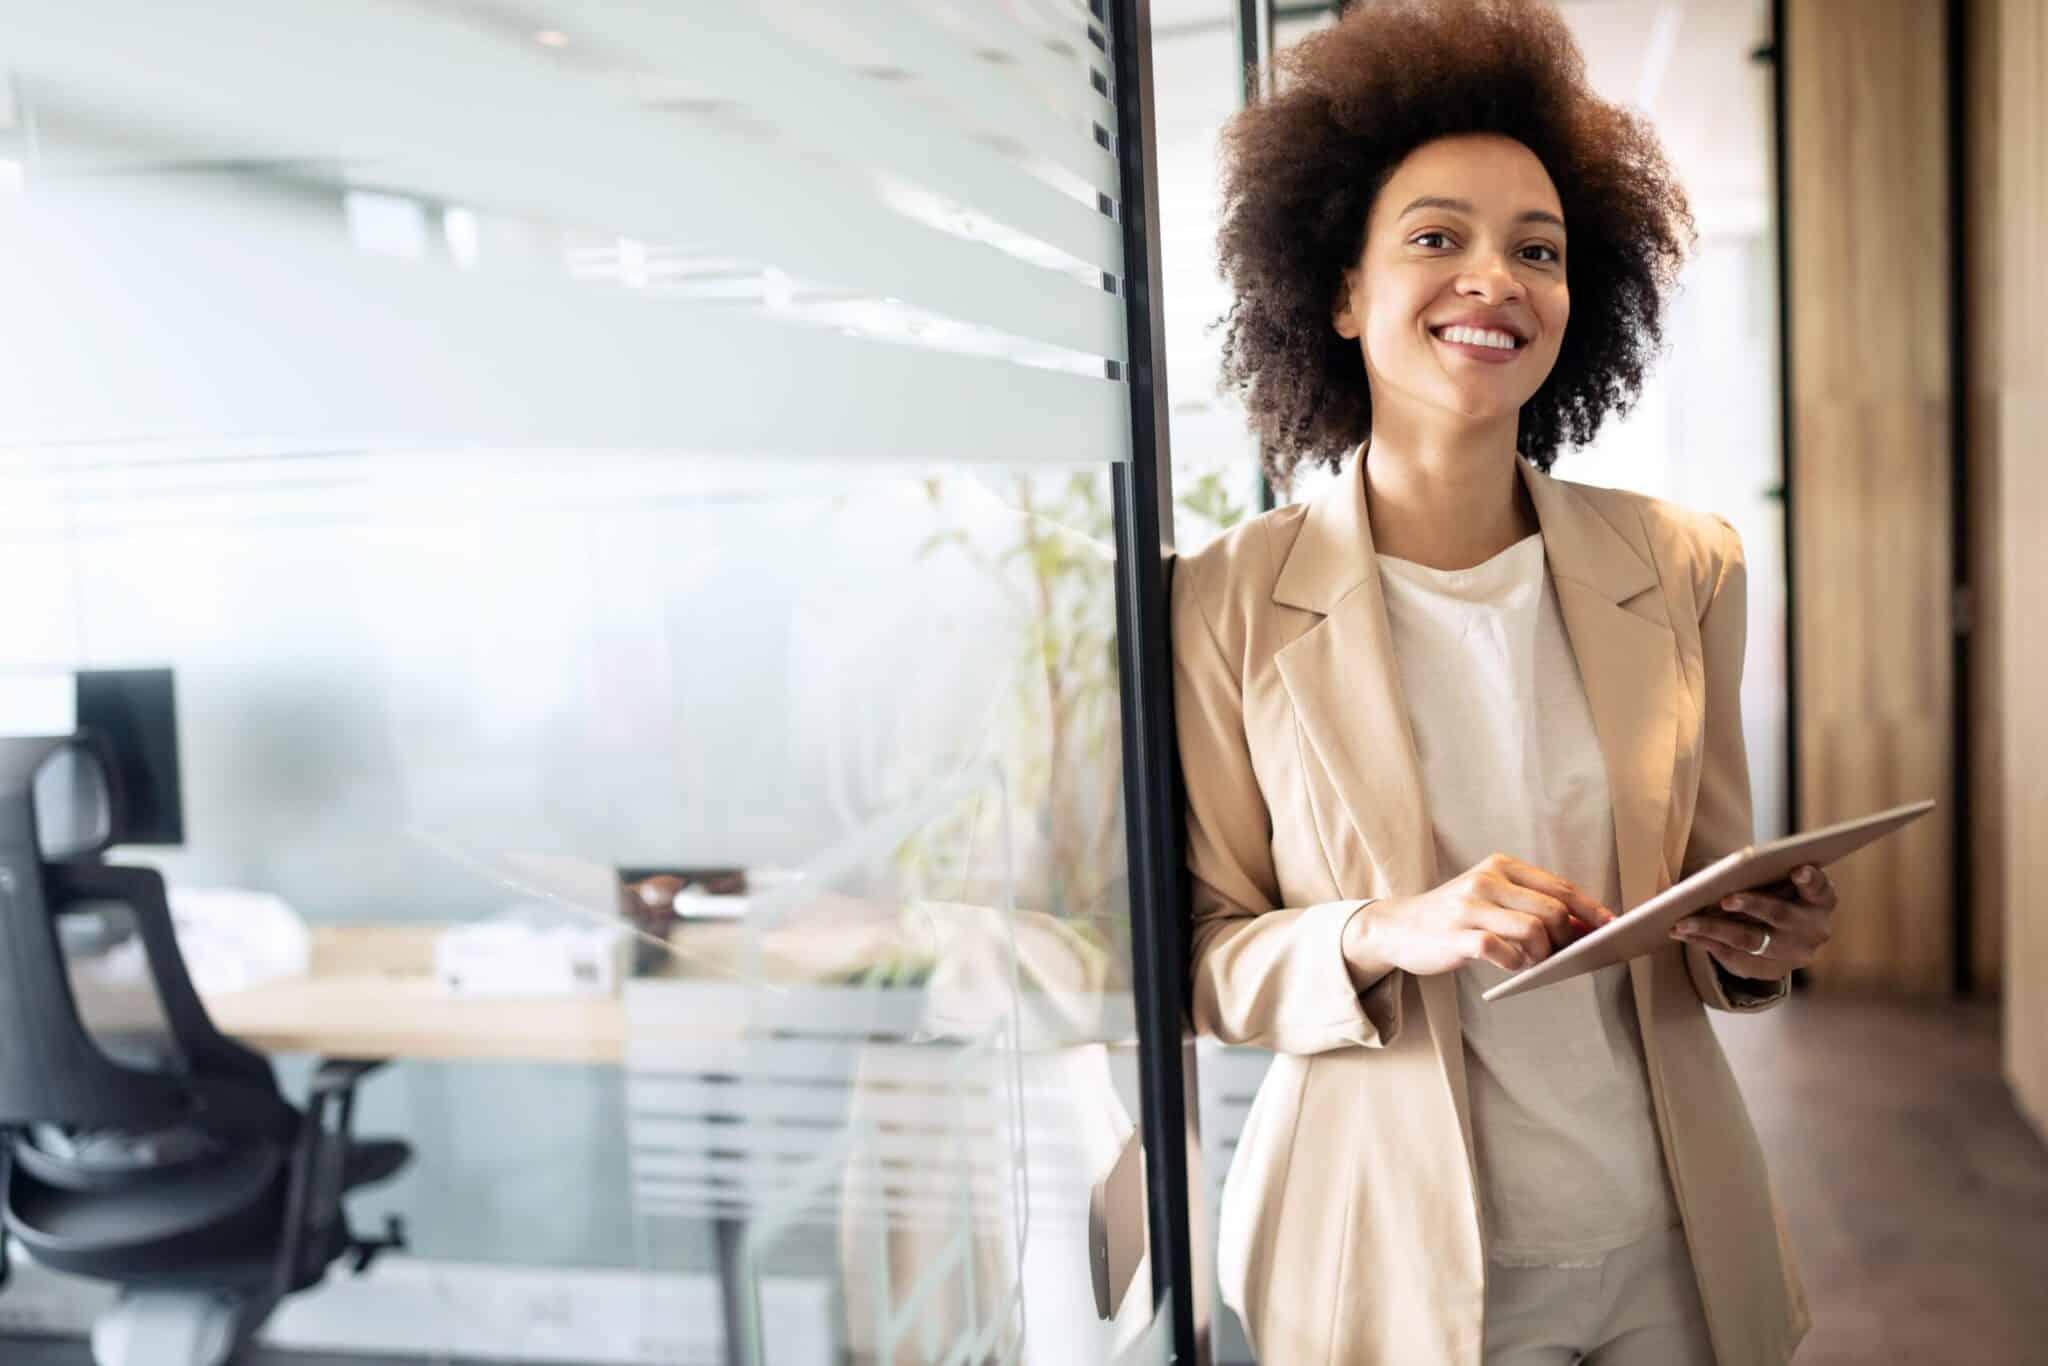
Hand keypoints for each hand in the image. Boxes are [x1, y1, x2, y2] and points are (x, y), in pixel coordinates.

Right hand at [1349, 852, 1616, 977]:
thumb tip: (1586, 927)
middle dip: (1567, 937)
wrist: (1399, 926)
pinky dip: (1514, 963)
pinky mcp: (1455, 935)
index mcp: (1501, 866)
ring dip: (1542, 954)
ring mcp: (1469, 907)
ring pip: (1533, 931)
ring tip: (1532, 961)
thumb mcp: (1492, 898)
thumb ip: (1533, 906)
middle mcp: (1486, 881)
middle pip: (1553, 910)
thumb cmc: (1456, 916)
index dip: (1591, 909)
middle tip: (1561, 953)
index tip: (1613, 926)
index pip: (1560, 887)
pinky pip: (1500, 951)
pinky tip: (1510, 965)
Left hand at [1669, 863, 1836, 981]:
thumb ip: (1761, 873)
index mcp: (1820, 901)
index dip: (1810, 879)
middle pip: (1779, 914)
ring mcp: (1792, 954)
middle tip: (1725, 899)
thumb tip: (1715, 872)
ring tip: (1683, 921)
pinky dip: (1704, 941)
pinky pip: (1732, 957)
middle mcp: (1813, 929)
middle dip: (1751, 904)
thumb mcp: (1777, 881)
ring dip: (1712, 928)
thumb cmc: (1774, 894)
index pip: (1818, 888)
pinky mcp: (1769, 970)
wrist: (1782, 939)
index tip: (1798, 869)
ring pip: (1749, 940)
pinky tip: (1683, 932)